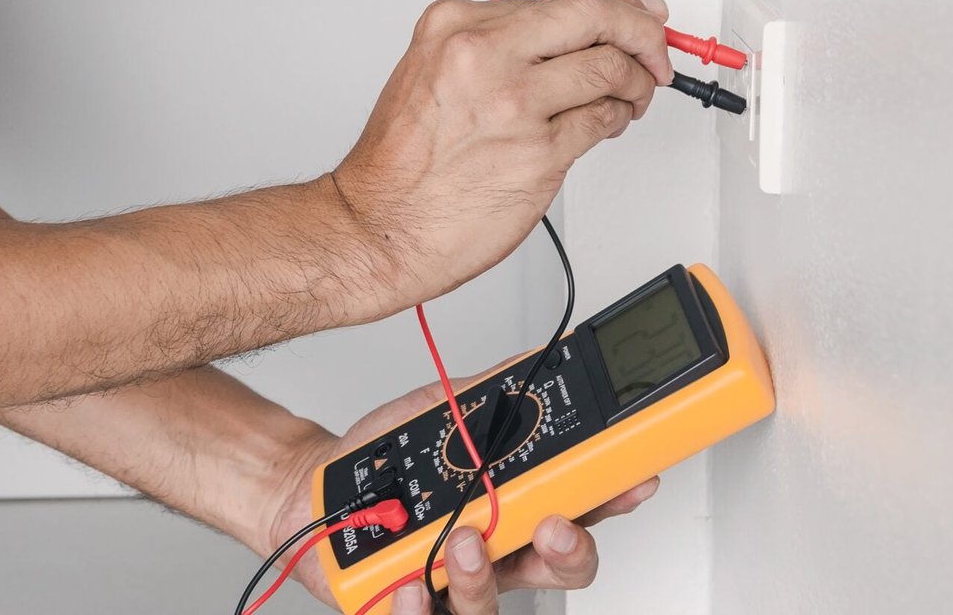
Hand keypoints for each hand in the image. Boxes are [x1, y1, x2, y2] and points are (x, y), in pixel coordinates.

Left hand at [257, 356, 659, 613]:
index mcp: (513, 512)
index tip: (632, 480)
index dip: (613, 501)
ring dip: (482, 578)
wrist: (320, 491)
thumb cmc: (388, 464)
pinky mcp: (407, 609)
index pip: (580, 512)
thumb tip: (535, 361)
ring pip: (491, 608)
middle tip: (552, 524)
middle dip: (567, 553)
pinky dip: (416, 608)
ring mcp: (452, 588)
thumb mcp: (442, 417)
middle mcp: (493, 556)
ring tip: (462, 542)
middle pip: (557, 572)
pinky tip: (409, 583)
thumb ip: (489, 398)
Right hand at [332, 0, 670, 306]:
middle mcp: (484, 55)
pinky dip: (616, 117)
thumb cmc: (403, 161)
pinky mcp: (539, 153)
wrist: (378, 226)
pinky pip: (602, 120)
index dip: (616, 7)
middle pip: (596, 17)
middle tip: (657, 51)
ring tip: (630, 95)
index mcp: (456, 25)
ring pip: (609, 69)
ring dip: (636, 82)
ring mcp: (514, 104)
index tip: (641, 14)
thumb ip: (501, 44)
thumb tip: (575, 29)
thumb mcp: (435, 71)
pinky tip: (608, 121)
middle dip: (643, 33)